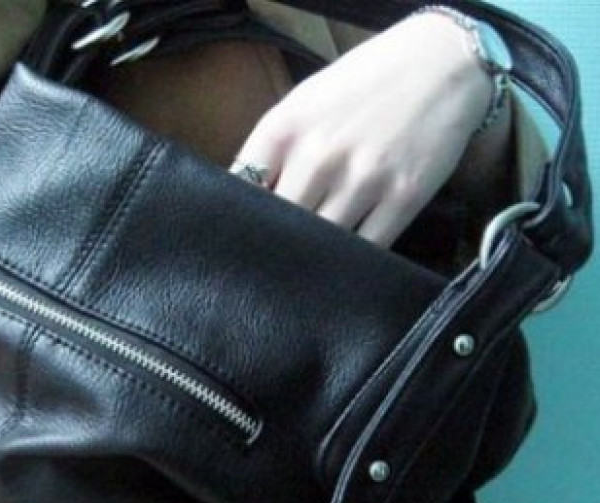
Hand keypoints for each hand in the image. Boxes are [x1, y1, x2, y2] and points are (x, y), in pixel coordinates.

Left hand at [235, 14, 494, 246]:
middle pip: (282, 224)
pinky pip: (367, 247)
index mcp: (284, 129)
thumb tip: (249, 202)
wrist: (441, 64)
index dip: (241, 217)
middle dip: (279, 240)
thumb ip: (272, 150)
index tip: (247, 231)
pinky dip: (354, 258)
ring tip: (316, 257)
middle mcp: (318, 156)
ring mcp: (362, 179)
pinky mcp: (403, 198)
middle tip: (282, 253)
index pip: (242, 190)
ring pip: (322, 242)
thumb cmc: (363, 84)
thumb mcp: (304, 104)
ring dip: (316, 254)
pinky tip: (349, 255)